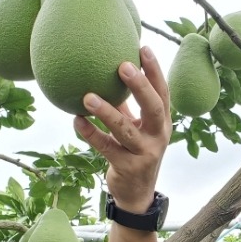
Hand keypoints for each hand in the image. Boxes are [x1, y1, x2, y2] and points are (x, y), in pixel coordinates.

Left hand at [73, 46, 170, 212]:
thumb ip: (126, 104)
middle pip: (152, 108)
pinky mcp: (127, 167)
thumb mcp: (135, 127)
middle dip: (140, 86)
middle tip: (122, 65)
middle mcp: (158, 137)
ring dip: (106, 112)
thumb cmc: (134, 151)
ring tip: (87, 96)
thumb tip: (105, 71)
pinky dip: (90, 133)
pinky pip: (106, 147)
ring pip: (125, 130)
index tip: (143, 48)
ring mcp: (144, 154)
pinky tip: (77, 119)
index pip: (163, 93)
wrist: (136, 193)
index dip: (155, 71)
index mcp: (162, 122)